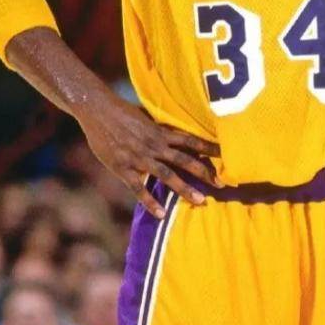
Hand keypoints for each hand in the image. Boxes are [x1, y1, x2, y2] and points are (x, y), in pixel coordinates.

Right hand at [77, 96, 221, 217]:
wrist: (98, 110)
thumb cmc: (122, 112)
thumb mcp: (145, 117)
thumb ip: (159, 128)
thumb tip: (174, 133)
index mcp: (160, 131)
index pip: (191, 140)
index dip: (208, 148)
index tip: (226, 157)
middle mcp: (154, 145)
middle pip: (185, 160)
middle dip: (204, 172)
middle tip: (222, 184)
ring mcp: (139, 157)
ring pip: (167, 175)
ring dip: (185, 188)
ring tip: (200, 201)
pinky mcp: (123, 168)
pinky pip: (139, 188)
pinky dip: (150, 202)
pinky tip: (160, 214)